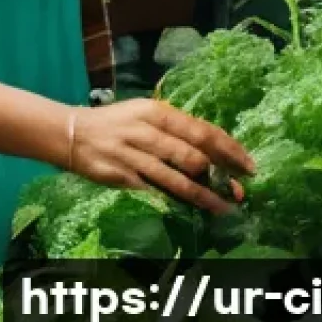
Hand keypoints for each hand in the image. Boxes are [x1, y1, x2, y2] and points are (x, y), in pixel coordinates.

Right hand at [68, 98, 255, 215]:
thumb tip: (213, 150)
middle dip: (221, 175)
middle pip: (192, 154)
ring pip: (176, 178)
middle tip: (240, 191)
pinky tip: (191, 210)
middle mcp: (146, 130)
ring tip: (223, 207)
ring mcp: (133, 154)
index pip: (201, 130)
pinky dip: (176, 201)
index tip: (248, 164)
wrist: (72, 133)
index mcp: (156, 111)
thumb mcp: (144, 115)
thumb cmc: (116, 123)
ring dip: (204, 194)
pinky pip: (155, 191)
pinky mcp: (122, 176)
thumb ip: (174, 129)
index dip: (228, 148)